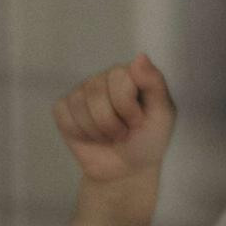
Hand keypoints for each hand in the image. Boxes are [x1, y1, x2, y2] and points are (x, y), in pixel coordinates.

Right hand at [52, 54, 175, 188]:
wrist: (126, 169)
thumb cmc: (148, 140)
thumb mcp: (162, 114)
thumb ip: (154, 83)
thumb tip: (140, 56)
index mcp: (130, 73)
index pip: (119, 78)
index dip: (127, 107)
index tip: (139, 122)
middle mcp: (104, 77)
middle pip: (95, 91)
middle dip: (111, 122)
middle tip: (124, 132)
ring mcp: (83, 91)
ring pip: (78, 104)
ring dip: (96, 131)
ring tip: (109, 136)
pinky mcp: (65, 109)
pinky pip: (63, 114)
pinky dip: (78, 132)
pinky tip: (90, 137)